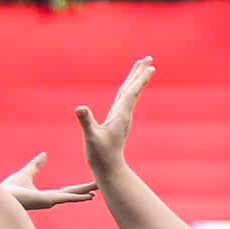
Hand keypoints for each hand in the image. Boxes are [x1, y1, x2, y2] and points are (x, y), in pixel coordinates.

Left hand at [1, 151, 95, 213]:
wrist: (3, 196)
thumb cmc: (11, 188)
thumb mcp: (27, 172)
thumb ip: (37, 165)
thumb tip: (45, 154)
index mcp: (48, 195)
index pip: (68, 191)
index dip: (79, 189)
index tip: (91, 187)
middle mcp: (52, 200)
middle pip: (74, 194)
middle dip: (87, 191)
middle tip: (102, 187)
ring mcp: (51, 201)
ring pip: (73, 197)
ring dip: (86, 195)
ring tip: (99, 192)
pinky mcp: (48, 201)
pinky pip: (66, 198)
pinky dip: (78, 197)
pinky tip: (88, 196)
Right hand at [73, 56, 151, 175]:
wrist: (109, 169)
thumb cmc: (100, 155)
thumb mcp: (91, 137)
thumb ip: (86, 122)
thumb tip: (80, 108)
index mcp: (120, 115)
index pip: (131, 92)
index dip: (139, 79)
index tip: (149, 66)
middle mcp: (123, 114)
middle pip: (133, 88)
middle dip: (140, 73)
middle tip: (149, 58)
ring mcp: (121, 116)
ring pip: (129, 93)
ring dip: (135, 79)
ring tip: (142, 67)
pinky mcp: (117, 120)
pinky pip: (124, 100)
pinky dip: (128, 90)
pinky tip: (128, 88)